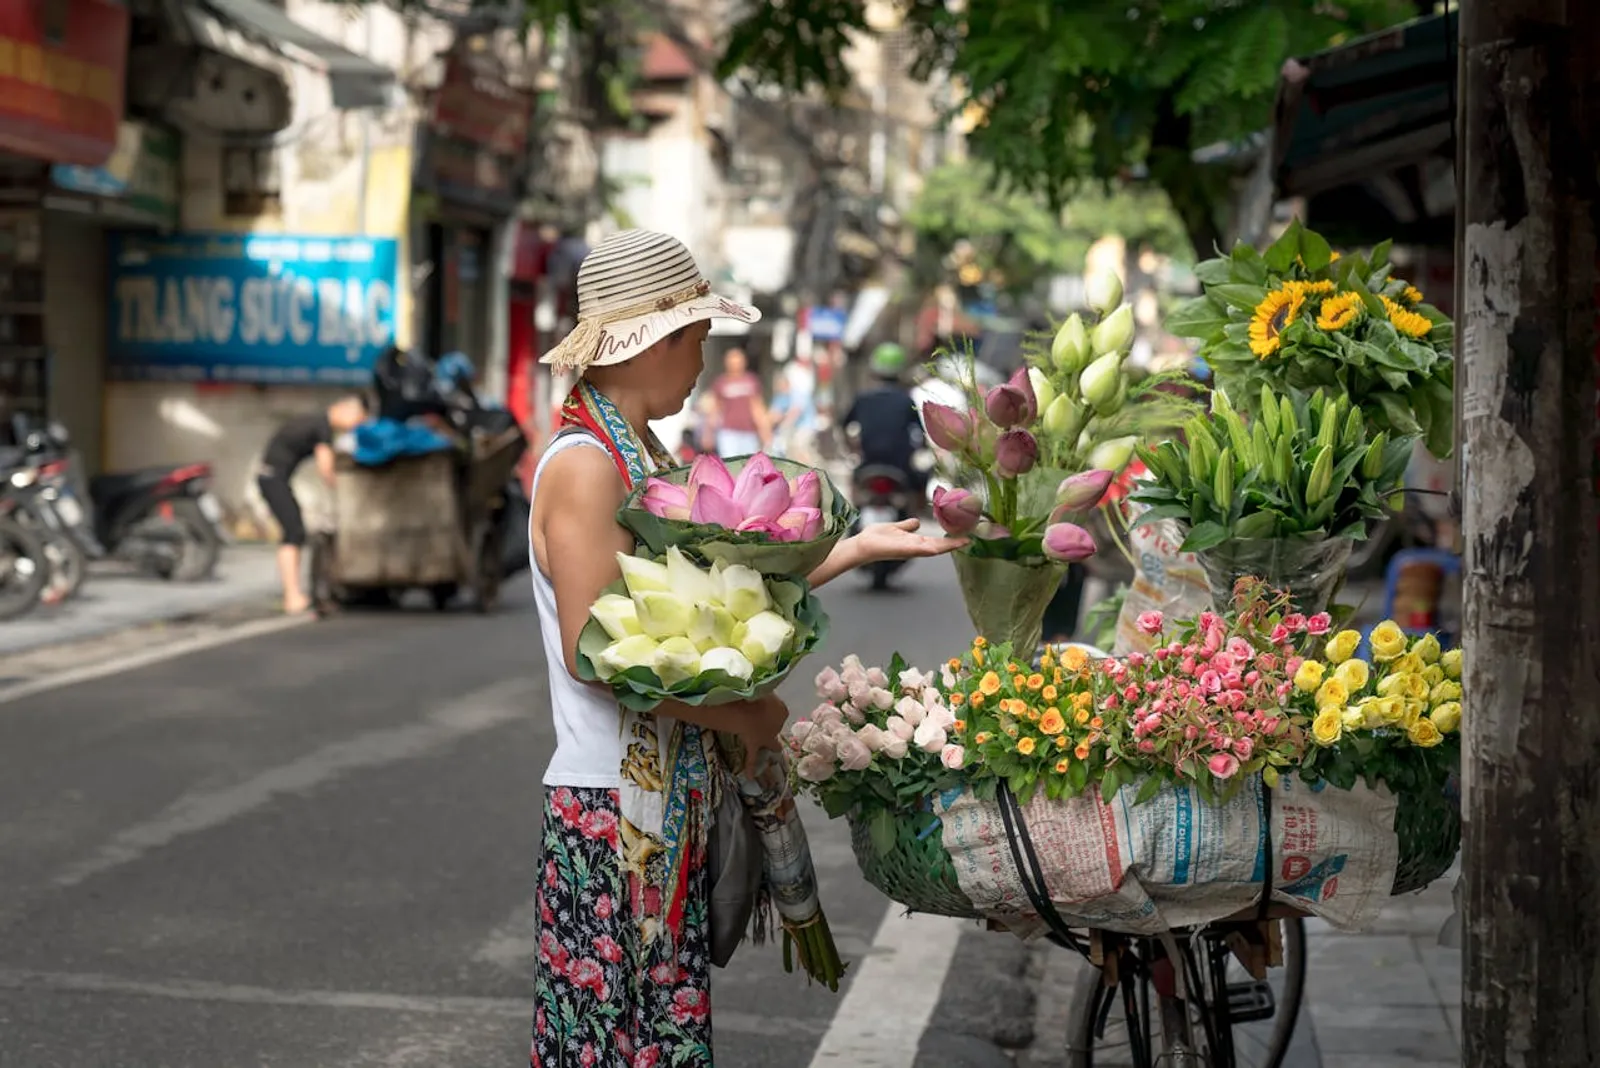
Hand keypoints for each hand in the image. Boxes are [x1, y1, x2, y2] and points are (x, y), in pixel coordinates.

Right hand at [733, 694, 789, 775]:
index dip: (770, 709)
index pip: (779, 710)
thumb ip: (763, 694)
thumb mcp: (764, 689)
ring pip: (772, 743)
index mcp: (782, 710)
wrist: (749, 707)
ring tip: (776, 751)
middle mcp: (778, 725)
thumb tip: (759, 694)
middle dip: (773, 725)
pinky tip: (750, 777)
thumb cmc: (756, 694)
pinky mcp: (755, 744)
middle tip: (765, 721)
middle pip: (776, 726)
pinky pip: (752, 757)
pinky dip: (751, 767)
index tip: (762, 706)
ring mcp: (767, 737)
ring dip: (772, 745)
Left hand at [851, 518, 966, 565]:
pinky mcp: (904, 550)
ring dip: (948, 546)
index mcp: (914, 542)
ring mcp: (910, 550)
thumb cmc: (876, 537)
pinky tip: (941, 547)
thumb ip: (907, 526)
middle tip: (970, 539)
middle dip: (954, 543)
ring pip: (934, 549)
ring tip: (963, 541)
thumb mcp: (896, 527)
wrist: (863, 544)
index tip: (964, 535)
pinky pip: (920, 550)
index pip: (937, 541)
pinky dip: (931, 549)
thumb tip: (916, 522)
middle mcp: (915, 547)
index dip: (950, 539)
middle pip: (939, 546)